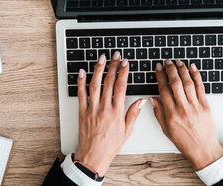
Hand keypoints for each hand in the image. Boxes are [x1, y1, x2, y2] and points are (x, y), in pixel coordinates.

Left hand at [74, 51, 145, 174]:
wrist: (93, 155)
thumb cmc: (110, 145)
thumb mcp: (127, 131)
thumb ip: (133, 114)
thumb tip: (141, 101)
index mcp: (116, 112)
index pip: (121, 87)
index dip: (123, 72)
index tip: (125, 63)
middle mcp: (104, 108)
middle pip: (108, 82)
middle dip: (112, 66)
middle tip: (115, 56)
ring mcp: (92, 109)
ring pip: (95, 85)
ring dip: (98, 70)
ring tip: (101, 58)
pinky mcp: (82, 112)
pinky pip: (81, 94)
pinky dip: (80, 82)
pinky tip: (82, 72)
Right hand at [150, 59, 222, 170]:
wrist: (204, 149)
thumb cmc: (185, 142)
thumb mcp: (167, 130)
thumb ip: (159, 113)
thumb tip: (152, 99)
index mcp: (172, 115)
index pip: (164, 90)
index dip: (160, 76)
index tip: (158, 68)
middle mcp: (183, 109)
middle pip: (175, 83)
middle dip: (170, 69)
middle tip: (167, 61)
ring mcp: (196, 107)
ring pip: (188, 83)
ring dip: (182, 70)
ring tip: (178, 62)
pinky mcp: (206, 106)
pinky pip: (201, 87)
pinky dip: (197, 76)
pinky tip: (192, 68)